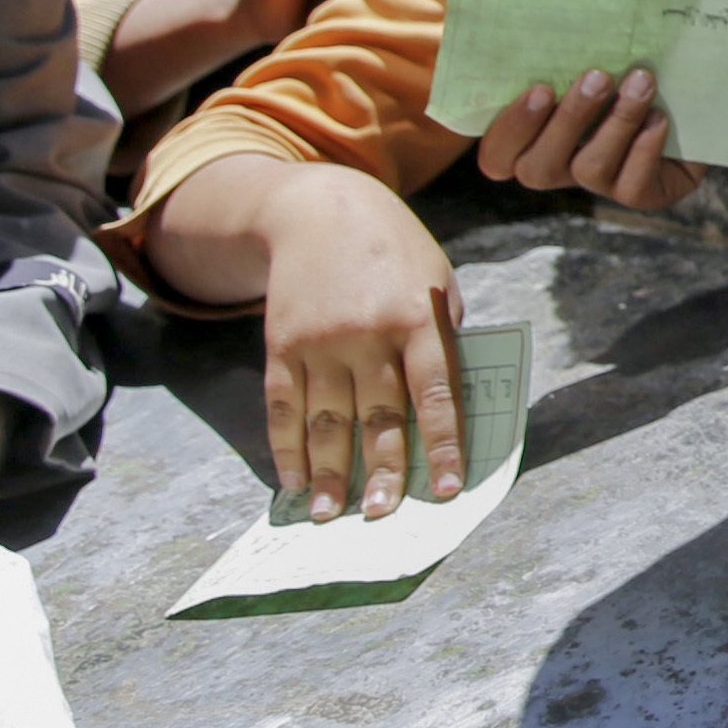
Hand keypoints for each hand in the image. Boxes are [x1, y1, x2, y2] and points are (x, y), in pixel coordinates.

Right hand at [255, 164, 466, 516]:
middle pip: (378, 415)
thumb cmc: (397, 255)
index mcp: (420, 319)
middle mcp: (369, 334)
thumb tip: (439, 416)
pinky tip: (292, 480)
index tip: (446, 490)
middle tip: (381, 516)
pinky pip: (283, 407)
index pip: (436, 395)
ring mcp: (321, 341)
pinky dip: (286, 448)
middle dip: (381, 471)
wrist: (323, 210)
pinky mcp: (281, 345)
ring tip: (330, 515)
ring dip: (328, 472)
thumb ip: (440, 342)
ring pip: (326, 420)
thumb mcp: (438, 284)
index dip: (442, 446)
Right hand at [472, 66, 692, 213]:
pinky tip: (660, 118)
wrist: (697, 92)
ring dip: (616, 123)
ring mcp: (601, 183)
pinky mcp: (642, 192)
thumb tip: (545, 2)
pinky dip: (645, 149)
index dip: (510, 130)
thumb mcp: (597, 54)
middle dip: (567, 121)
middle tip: (597, 76)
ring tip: (641, 82)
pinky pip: (632, 187)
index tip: (540, 88)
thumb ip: (566, 49)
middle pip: (537, 169)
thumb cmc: (630, 62)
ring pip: (590, 170)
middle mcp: (561, 167)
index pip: (498, 155)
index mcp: (534, 137)